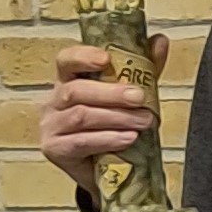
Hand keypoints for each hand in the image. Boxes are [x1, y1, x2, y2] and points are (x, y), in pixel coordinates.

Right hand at [40, 36, 169, 199]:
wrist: (108, 170)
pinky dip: (107, 139)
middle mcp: (54, 101)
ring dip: (116, 118)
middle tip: (140, 98)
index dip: (83, 57)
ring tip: (144, 121)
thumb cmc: (113, 127)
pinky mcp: (54, 150)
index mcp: (69, 81)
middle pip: (76, 90)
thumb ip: (142, 70)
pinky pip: (80, 142)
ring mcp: (51, 126)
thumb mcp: (129, 97)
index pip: (66, 61)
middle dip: (110, 93)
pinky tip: (128, 138)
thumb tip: (160, 40)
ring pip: (80, 116)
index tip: (106, 59)